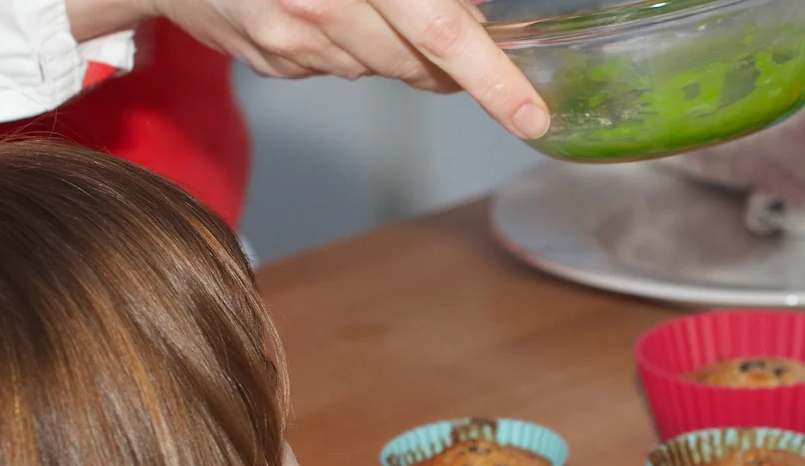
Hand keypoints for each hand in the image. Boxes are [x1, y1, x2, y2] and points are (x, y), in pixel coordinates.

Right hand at [67, 0, 550, 138]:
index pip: (443, 31)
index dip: (494, 77)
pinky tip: (326, 11)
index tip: (531, 115)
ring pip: (386, 67)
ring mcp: (293, 43)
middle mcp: (321, 8)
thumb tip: (468, 8)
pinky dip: (352, 46)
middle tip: (472, 52)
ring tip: (371, 6)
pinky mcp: (274, 63)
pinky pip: (340, 68)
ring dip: (400, 47)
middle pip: (421, 62)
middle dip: (458, 65)